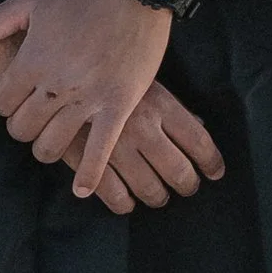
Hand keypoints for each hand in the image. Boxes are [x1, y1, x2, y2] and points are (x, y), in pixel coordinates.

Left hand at [0, 0, 171, 199]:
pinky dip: (89, 174)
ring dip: (46, 148)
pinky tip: (81, 189)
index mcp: (31, 61)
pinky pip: (100, 150)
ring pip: (53, 145)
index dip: (2, 104)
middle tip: (32, 118)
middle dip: (22, 127)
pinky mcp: (118, 105)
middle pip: (23, 129)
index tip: (13, 98)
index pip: (0, 105)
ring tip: (50, 140)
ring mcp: (87, 99)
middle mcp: (55, 85)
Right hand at [102, 81, 226, 211]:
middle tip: (186, 187)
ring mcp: (117, 147)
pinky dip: (125, 204)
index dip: (211, 163)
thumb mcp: (145, 81)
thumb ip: (170, 107)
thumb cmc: (105, 72)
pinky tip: (127, 201)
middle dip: (187, 185)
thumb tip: (199, 126)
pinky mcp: (90, 161)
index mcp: (161, 105)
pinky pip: (116, 197)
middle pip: (179, 172)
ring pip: (151, 189)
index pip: (199, 142)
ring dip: (157, 196)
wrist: (56, 67)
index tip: (215, 173)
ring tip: (157, 195)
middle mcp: (143, 129)